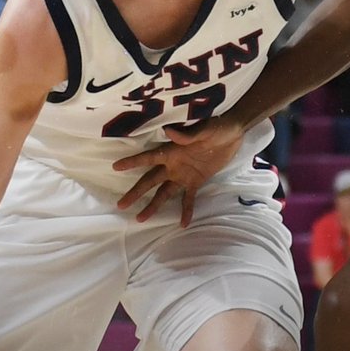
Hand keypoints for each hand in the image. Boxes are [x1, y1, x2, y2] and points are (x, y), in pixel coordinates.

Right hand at [112, 118, 245, 225]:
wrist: (234, 133)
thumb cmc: (217, 126)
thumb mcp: (204, 129)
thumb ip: (187, 134)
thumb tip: (169, 132)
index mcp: (171, 151)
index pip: (148, 158)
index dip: (132, 162)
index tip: (115, 167)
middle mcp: (173, 165)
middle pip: (150, 180)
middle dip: (136, 192)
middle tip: (121, 205)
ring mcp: (183, 175)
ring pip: (164, 193)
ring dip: (153, 206)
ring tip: (141, 219)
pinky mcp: (196, 181)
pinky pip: (189, 198)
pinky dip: (186, 211)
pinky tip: (183, 224)